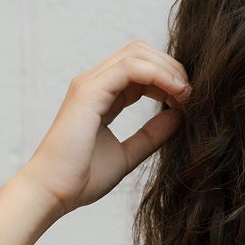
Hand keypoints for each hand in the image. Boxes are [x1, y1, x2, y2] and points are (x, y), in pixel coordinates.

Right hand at [21, 41, 190, 214]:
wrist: (53, 193)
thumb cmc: (81, 179)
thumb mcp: (128, 155)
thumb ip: (152, 135)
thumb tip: (179, 117)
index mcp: (102, 95)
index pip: (141, 68)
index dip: (168, 78)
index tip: (188, 101)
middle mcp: (94, 83)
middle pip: (141, 52)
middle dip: (172, 67)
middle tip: (192, 94)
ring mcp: (90, 84)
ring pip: (137, 53)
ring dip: (168, 69)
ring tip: (187, 93)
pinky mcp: (88, 91)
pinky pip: (130, 68)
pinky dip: (157, 75)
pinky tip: (176, 93)